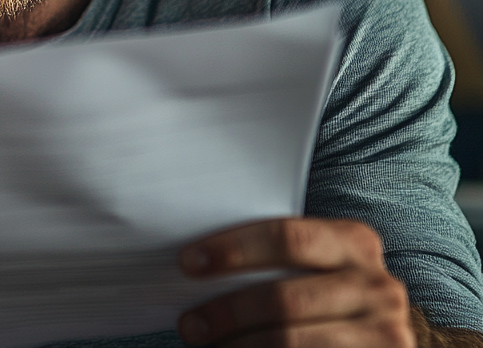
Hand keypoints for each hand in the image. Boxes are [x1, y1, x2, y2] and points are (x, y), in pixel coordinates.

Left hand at [176, 217, 413, 346]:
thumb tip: (197, 263)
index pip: (286, 237)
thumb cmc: (329, 302)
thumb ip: (275, 261)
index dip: (233, 249)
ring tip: (208, 347)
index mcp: (354, 242)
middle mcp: (377, 286)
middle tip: (189, 324)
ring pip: (290, 341)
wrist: (378, 347)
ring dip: (240, 347)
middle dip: (228, 313)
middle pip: (284, 298)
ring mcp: (385, 335)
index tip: (188, 263)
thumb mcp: (315, 271)